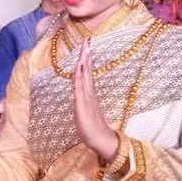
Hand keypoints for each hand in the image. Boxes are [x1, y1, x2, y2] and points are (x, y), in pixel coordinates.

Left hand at [74, 38, 118, 162]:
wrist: (102, 141)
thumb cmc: (93, 128)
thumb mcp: (86, 111)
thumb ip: (85, 101)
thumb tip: (82, 92)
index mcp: (89, 93)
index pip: (86, 72)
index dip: (85, 58)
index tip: (86, 45)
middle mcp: (88, 92)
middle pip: (86, 69)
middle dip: (85, 54)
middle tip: (87, 39)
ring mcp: (86, 97)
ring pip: (84, 75)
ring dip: (83, 60)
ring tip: (85, 46)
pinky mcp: (83, 104)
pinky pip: (80, 87)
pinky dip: (79, 75)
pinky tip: (79, 65)